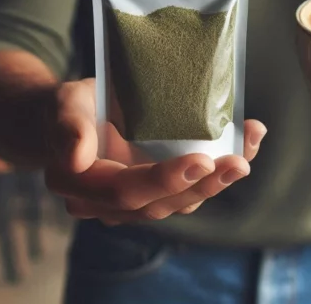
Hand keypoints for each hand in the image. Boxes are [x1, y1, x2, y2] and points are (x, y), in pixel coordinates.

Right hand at [44, 79, 266, 224]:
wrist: (71, 117)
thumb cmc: (69, 107)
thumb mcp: (63, 104)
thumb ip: (68, 127)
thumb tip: (76, 158)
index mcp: (79, 185)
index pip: (125, 191)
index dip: (163, 181)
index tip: (201, 160)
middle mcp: (105, 205)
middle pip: (158, 205)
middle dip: (202, 186)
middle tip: (238, 163)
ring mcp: (133, 204)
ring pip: (179, 203)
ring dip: (217, 183)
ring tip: (247, 155)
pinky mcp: (155, 194)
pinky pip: (189, 190)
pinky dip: (218, 171)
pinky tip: (246, 144)